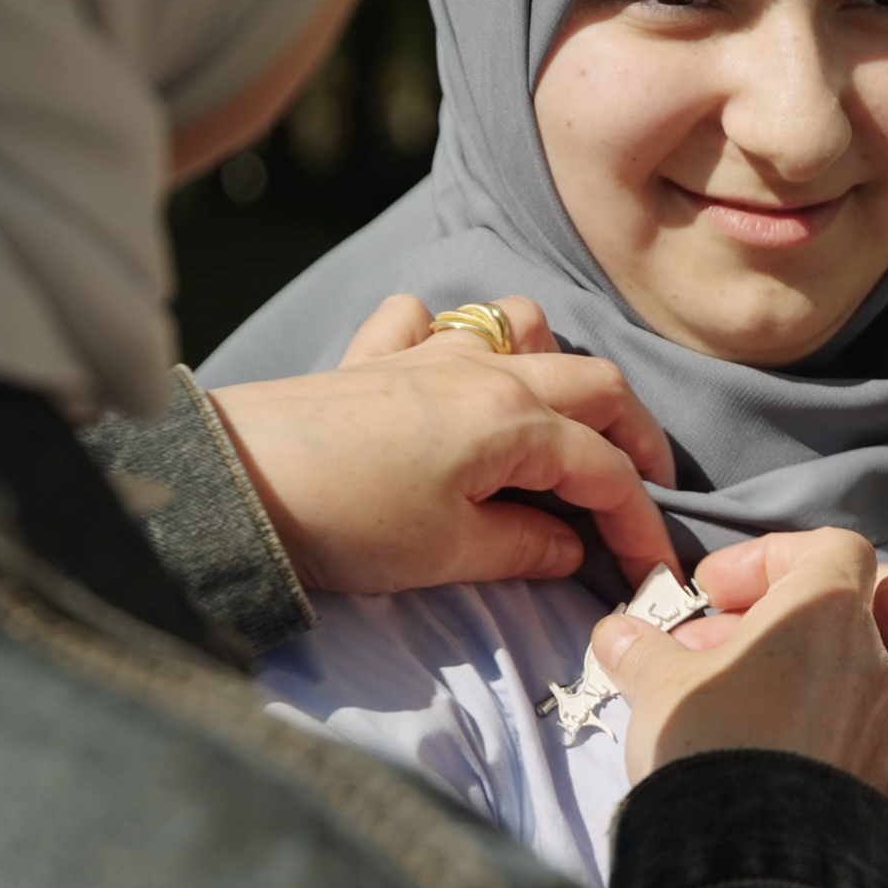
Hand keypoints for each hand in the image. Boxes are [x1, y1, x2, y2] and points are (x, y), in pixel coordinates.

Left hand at [205, 295, 676, 592]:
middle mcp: (486, 372)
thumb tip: (568, 548)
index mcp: (516, 421)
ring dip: (554, 364)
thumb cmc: (348, 522)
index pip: (607, 470)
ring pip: (521, 326)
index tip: (655, 568)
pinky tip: (442, 371)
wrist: (231, 485)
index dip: (641, 521)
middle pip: (594, 384)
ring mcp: (428, 355)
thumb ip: (526, 549)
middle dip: (634, 436)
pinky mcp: (372, 358)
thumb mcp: (450, 554)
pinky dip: (449, 336)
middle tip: (644, 486)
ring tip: (554, 418)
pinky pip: (426, 319)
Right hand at [590, 529, 887, 802]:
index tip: (713, 592)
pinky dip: (806, 728)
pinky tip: (757, 758)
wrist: (765, 869)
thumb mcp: (659, 687)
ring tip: (719, 709)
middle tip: (696, 654)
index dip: (768, 559)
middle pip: (825, 615)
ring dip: (781, 678)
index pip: (827, 549)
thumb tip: (617, 634)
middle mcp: (873, 659)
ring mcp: (887, 723)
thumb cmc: (716, 747)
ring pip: (837, 676)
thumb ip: (641, 650)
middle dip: (759, 625)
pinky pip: (847, 732)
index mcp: (829, 610)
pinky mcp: (886, 779)